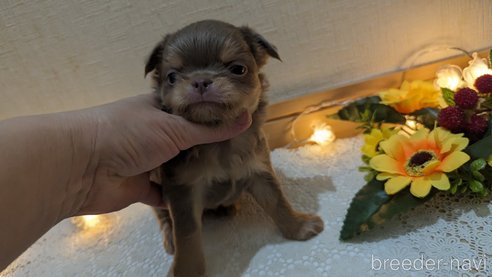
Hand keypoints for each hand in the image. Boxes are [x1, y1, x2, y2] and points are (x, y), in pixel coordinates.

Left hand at [70, 94, 251, 214]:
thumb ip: (210, 129)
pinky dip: (177, 197)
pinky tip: (201, 199)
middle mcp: (153, 132)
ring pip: (176, 167)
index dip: (213, 114)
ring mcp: (146, 160)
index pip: (191, 109)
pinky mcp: (140, 187)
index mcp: (158, 109)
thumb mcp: (174, 127)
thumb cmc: (128, 133)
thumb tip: (246, 119)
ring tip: (227, 176)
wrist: (82, 166)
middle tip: (240, 154)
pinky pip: (164, 194)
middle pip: (186, 140)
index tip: (240, 121)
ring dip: (194, 173)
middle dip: (208, 147)